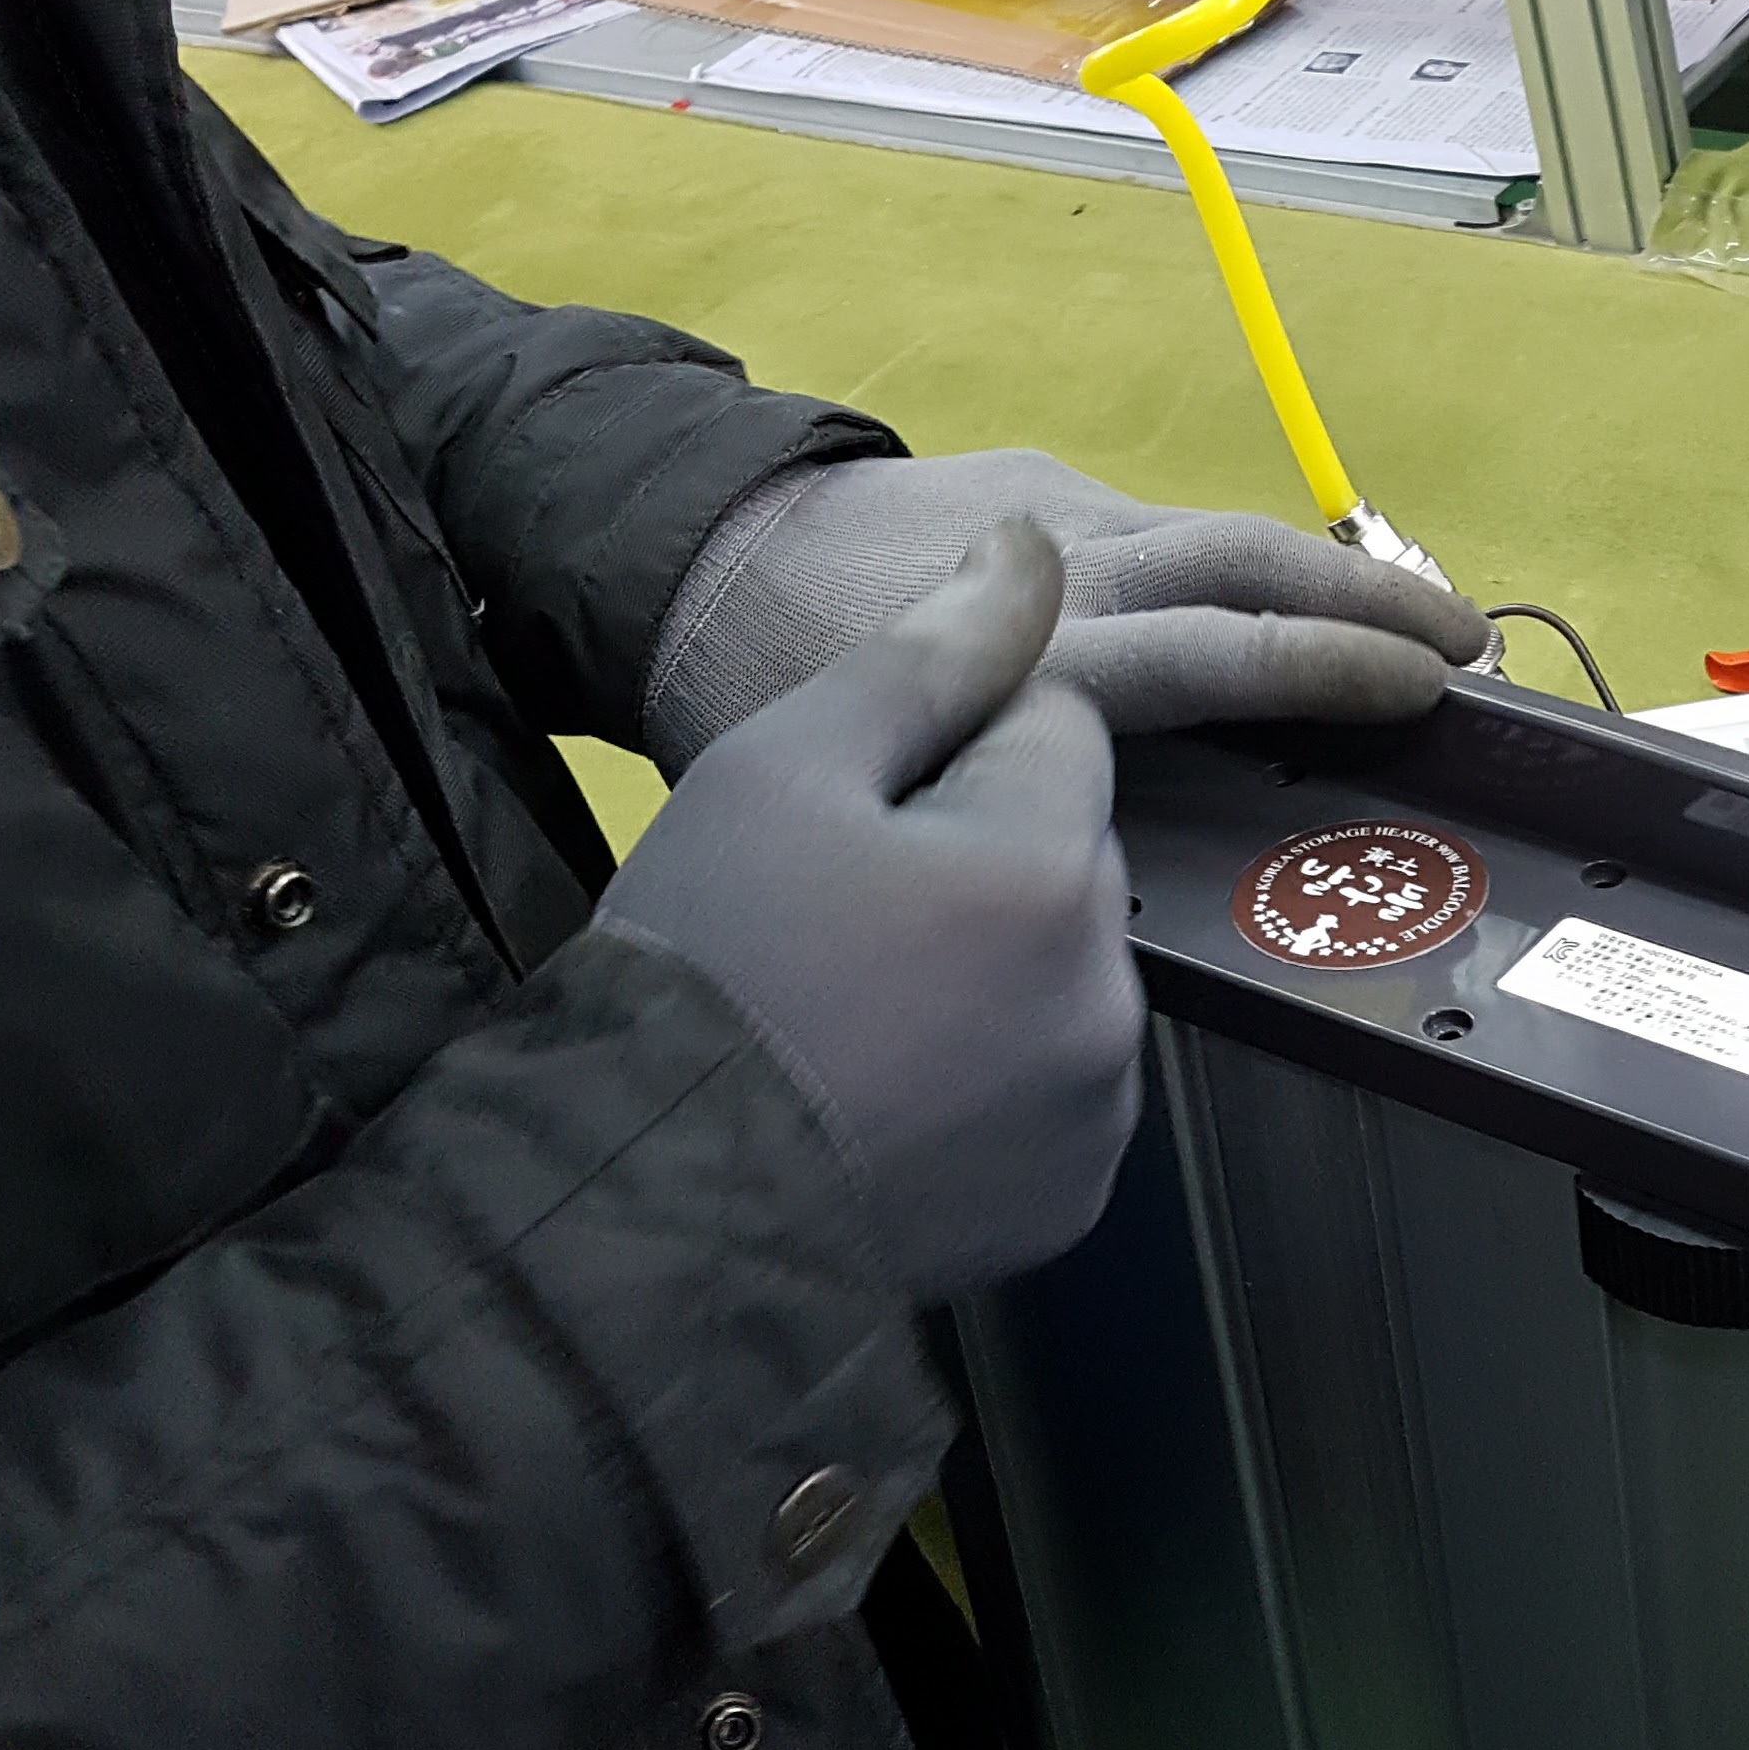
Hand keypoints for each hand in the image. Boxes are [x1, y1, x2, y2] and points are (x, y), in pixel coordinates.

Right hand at [601, 523, 1145, 1303]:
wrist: (639, 1204)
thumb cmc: (702, 964)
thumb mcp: (783, 767)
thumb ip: (929, 654)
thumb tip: (1032, 546)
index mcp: (1049, 869)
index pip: (1056, 725)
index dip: (946, 746)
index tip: (849, 814)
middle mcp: (1109, 993)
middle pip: (1067, 851)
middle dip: (975, 857)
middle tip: (830, 918)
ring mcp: (1097, 1110)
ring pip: (1063, 969)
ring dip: (988, 968)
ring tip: (847, 1014)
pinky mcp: (1071, 1198)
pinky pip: (1054, 1086)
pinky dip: (990, 1079)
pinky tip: (881, 1091)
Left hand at [643, 449, 1494, 769]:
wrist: (688, 540)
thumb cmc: (756, 690)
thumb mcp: (857, 778)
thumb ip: (983, 808)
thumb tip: (1096, 864)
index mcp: (1033, 644)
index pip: (1218, 651)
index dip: (1325, 672)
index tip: (1421, 693)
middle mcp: (1070, 562)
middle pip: (1249, 571)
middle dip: (1367, 607)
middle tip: (1466, 650)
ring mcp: (1061, 514)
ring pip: (1217, 540)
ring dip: (1323, 582)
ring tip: (1419, 626)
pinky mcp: (1042, 496)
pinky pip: (1161, 538)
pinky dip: (1238, 579)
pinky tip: (1283, 621)